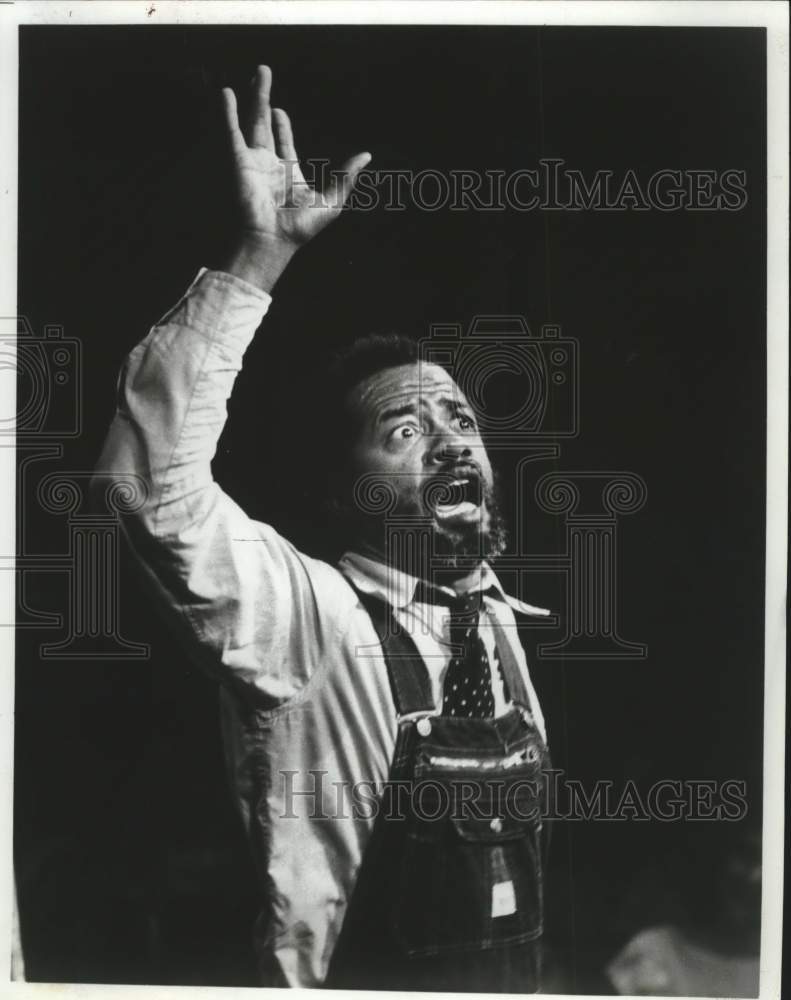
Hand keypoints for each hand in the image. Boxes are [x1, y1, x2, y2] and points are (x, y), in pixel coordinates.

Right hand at [222, 66, 370, 250]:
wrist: (273, 240)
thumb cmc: (301, 228)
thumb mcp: (332, 201)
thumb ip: (346, 176)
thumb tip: (366, 156)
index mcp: (288, 173)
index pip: (283, 143)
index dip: (281, 126)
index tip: (279, 111)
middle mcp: (269, 165)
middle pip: (265, 125)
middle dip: (263, 100)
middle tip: (263, 75)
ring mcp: (252, 162)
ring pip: (251, 122)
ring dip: (253, 97)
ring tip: (257, 73)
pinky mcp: (239, 162)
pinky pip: (232, 132)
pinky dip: (228, 113)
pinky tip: (226, 93)